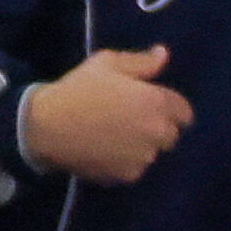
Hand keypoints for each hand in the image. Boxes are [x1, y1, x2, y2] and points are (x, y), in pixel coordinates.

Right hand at [22, 46, 192, 184]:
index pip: (184, 113)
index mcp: (157, 102)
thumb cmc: (78, 90)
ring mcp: (141, 157)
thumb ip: (141, 62)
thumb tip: (164, 55)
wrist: (46, 128)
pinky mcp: (125, 175)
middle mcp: (156, 132)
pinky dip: (126, 162)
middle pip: (171, 135)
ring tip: (116, 137)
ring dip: (142, 146)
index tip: (152, 106)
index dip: (171, 109)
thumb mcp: (108, 64)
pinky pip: (135, 168)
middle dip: (158, 128)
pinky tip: (106, 151)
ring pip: (152, 153)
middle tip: (132, 121)